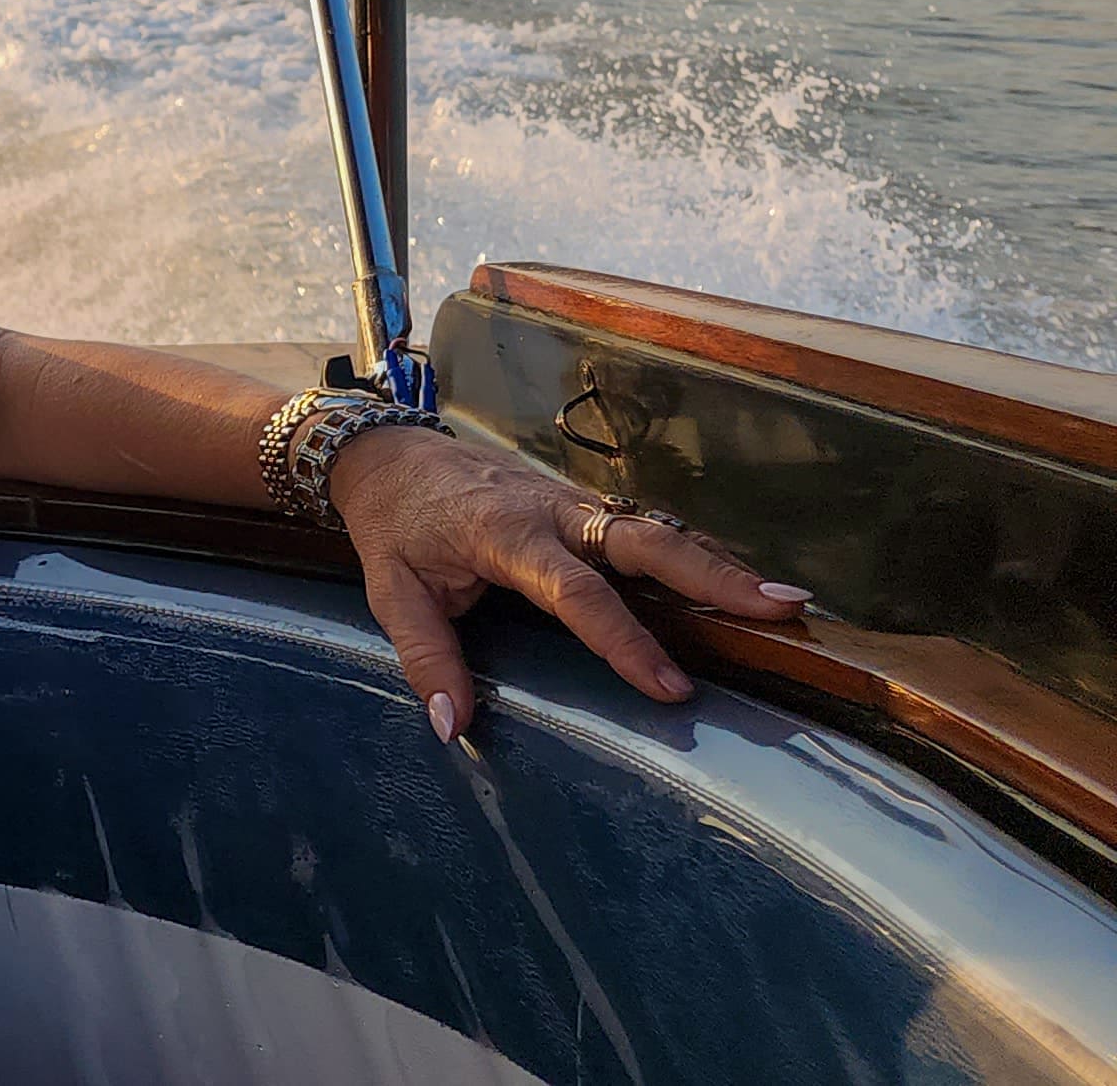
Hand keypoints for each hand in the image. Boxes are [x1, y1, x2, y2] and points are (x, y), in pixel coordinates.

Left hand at [325, 428, 810, 741]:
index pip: (577, 593)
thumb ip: (426, 657)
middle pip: (645, 541)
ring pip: (658, 530)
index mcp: (506, 534)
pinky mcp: (585, 509)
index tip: (672, 687)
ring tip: (791, 602)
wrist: (391, 455)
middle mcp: (554, 513)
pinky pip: (649, 530)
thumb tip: (453, 726)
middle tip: (781, 608)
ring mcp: (575, 506)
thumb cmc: (394, 526)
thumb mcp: (392, 591)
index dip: (625, 640)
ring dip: (721, 565)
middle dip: (712, 576)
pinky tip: (746, 582)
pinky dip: (699, 553)